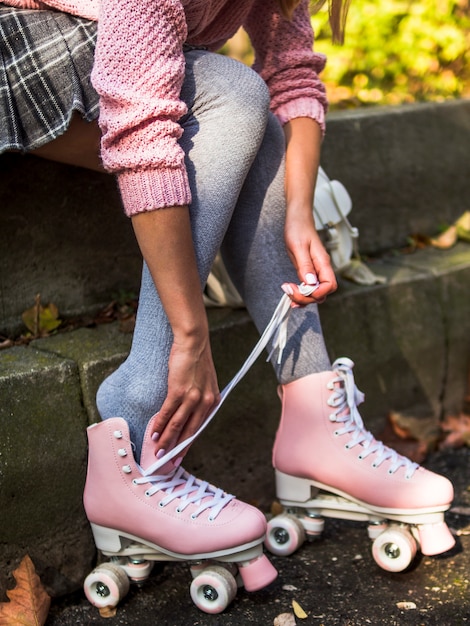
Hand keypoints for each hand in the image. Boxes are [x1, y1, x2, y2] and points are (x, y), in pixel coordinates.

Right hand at [149, 333, 220, 461]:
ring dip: (166, 440)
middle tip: (168, 460)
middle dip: (177, 448)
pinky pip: (168, 413)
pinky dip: (160, 425)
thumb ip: (200, 397)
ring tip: (158, 451)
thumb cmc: (196, 359)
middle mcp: (206, 402)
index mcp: (213, 400)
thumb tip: (189, 413)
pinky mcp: (179, 391)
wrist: (193, 341)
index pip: (200, 427)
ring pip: (178, 425)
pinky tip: (154, 434)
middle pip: (190, 431)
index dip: (188, 442)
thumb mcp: (205, 381)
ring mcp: (193, 397)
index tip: (180, 455)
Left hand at [283, 213, 336, 305]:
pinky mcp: (309, 271)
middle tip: (289, 291)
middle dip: (306, 298)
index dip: (317, 293)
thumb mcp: (298, 246)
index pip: (329, 286)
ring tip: (288, 293)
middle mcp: (322, 269)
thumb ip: (305, 266)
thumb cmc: (298, 228)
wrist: (298, 218)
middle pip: (323, 293)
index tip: (300, 290)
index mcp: (323, 262)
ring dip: (303, 298)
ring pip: (316, 293)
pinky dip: (301, 294)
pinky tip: (291, 293)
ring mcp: (316, 271)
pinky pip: (309, 288)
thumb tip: (311, 284)